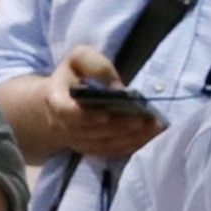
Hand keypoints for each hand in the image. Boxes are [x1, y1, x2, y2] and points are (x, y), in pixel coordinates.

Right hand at [42, 46, 166, 161]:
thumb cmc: (73, 75)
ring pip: (104, 145)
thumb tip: (118, 88)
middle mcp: (63, 126)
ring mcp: (76, 141)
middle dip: (120, 126)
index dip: (87, 117)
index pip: (67, 113)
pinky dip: (130, 144)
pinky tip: (148, 135)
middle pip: (92, 132)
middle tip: (145, 119)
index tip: (107, 114)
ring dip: (130, 138)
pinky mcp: (90, 148)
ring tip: (154, 126)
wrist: (61, 99)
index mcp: (56, 101)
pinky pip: (110, 151)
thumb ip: (96, 66)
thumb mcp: (79, 59)